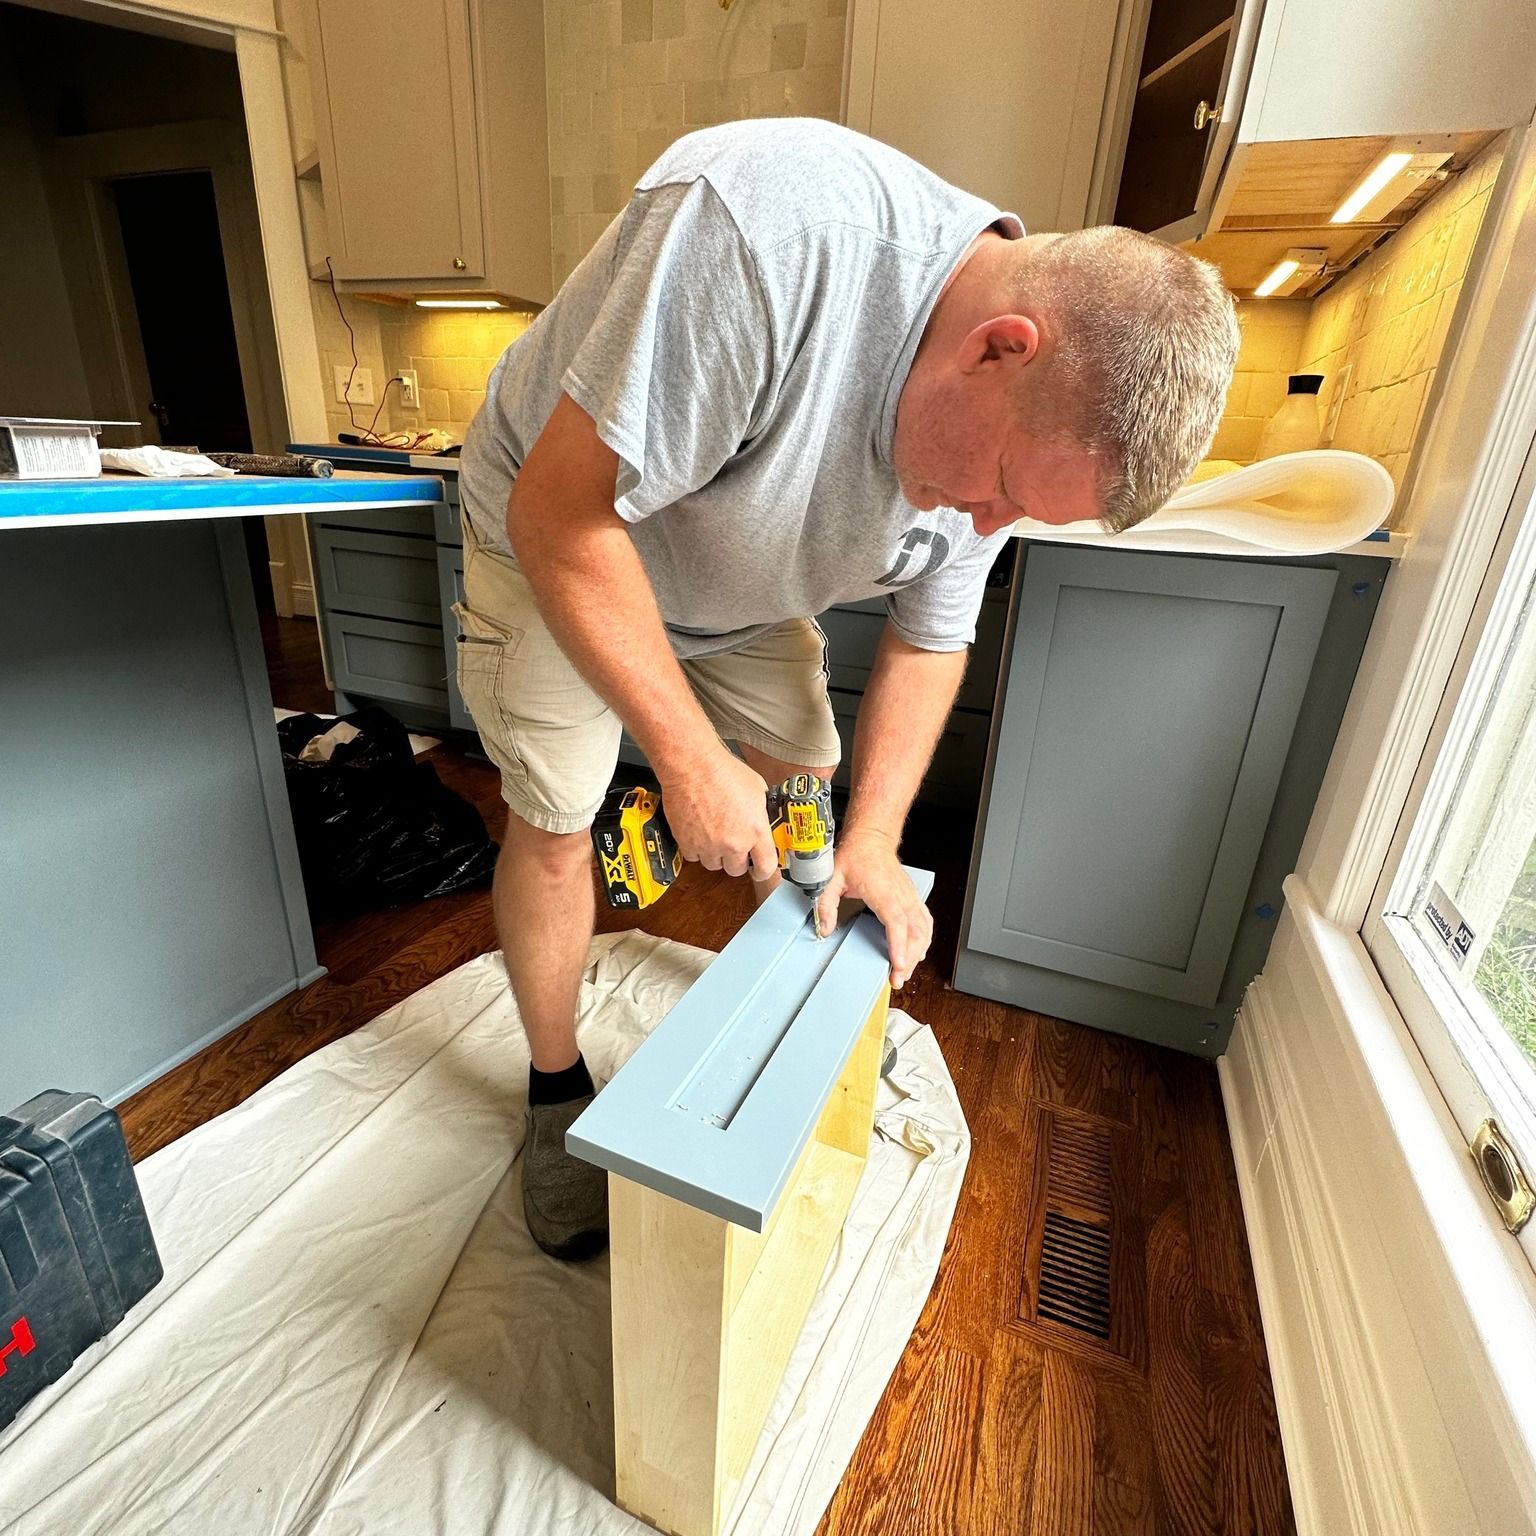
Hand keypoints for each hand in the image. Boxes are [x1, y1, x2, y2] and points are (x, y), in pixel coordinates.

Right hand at [659, 747, 777, 881]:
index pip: (766, 867)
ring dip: (716, 854)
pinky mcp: (688, 844)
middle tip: (734, 843)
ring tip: (714, 834)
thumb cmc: (723, 772)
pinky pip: (694, 856)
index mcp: (755, 831)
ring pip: (714, 865)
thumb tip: (763, 819)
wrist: (693, 767)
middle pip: (737, 870)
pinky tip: (699, 831)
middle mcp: (733, 843)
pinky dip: (697, 848)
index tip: (760, 868)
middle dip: (737, 858)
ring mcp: (709, 846)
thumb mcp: (757, 789)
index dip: (764, 870)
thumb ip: (761, 812)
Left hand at [814, 826, 931, 988]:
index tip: (898, 964)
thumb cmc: (855, 855)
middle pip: (914, 931)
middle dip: (909, 958)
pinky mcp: (912, 897)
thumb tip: (824, 928)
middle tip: (898, 978)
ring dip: (918, 951)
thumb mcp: (831, 877)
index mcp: (883, 891)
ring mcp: (909, 896)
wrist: (871, 838)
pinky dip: (925, 938)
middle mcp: (900, 895)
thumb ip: (826, 903)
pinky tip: (920, 951)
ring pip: (923, 928)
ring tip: (907, 971)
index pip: (896, 922)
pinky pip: (925, 920)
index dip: (899, 945)